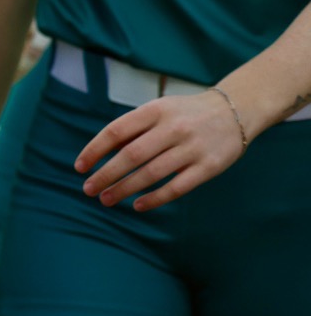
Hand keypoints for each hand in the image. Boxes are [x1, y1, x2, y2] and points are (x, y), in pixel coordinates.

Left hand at [75, 89, 246, 211]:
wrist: (235, 111)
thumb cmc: (184, 114)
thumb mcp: (158, 110)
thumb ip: (133, 129)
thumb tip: (101, 154)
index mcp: (154, 110)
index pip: (115, 131)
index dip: (94, 150)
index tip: (79, 167)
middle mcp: (172, 128)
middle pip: (131, 155)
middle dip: (106, 175)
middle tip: (88, 190)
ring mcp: (192, 148)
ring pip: (151, 174)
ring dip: (125, 189)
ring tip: (107, 199)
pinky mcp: (209, 167)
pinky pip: (177, 187)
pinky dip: (155, 198)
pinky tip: (138, 205)